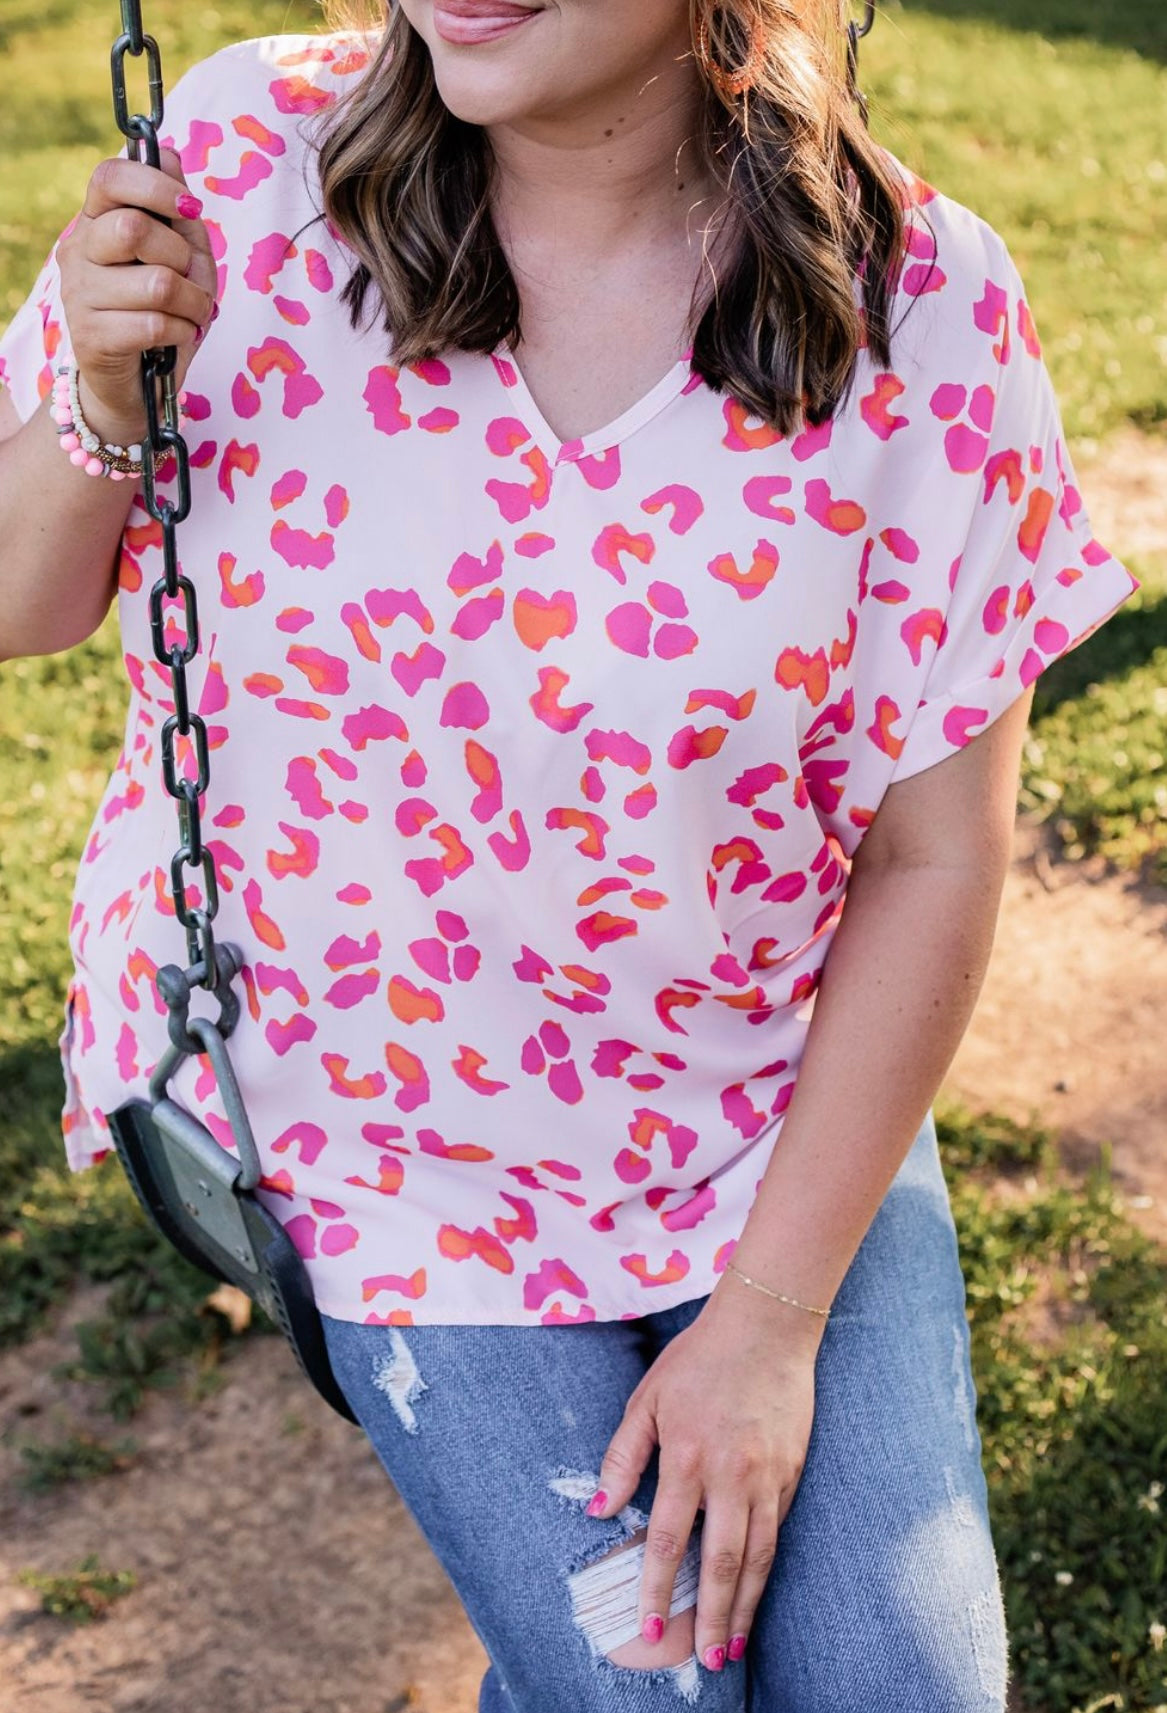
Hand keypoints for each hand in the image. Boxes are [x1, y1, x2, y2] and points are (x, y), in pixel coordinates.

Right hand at [57, 146, 217, 443]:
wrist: (136, 385)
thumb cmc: (161, 313)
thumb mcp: (181, 257)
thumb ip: (176, 211)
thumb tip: (167, 153)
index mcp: (96, 222)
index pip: (109, 177)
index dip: (155, 185)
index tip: (190, 209)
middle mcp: (78, 252)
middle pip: (132, 227)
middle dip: (180, 256)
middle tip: (188, 278)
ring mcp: (79, 295)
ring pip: (155, 282)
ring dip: (192, 301)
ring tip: (191, 314)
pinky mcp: (92, 337)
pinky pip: (155, 324)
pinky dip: (183, 331)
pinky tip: (179, 336)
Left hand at [587, 1280, 819, 1671]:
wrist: (768, 1325)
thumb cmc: (699, 1358)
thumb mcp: (647, 1398)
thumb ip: (622, 1457)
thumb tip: (597, 1510)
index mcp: (688, 1456)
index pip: (668, 1539)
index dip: (656, 1590)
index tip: (649, 1629)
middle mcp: (732, 1475)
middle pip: (721, 1563)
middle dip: (710, 1619)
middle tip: (705, 1662)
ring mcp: (769, 1476)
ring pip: (758, 1557)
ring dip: (744, 1606)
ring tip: (733, 1645)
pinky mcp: (793, 1472)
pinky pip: (778, 1529)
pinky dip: (766, 1566)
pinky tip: (755, 1590)